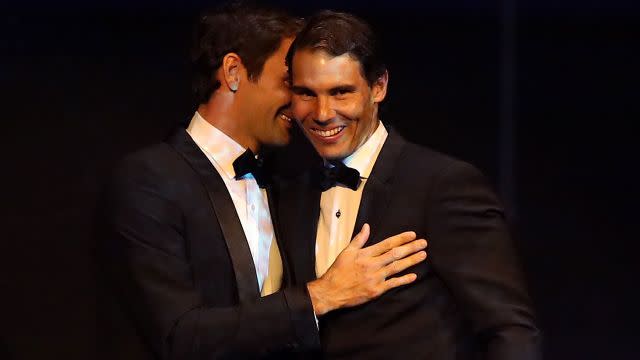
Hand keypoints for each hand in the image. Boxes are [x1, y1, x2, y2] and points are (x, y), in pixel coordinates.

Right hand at [307, 223, 426, 315]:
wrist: (331, 291)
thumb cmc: (338, 271)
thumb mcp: (346, 252)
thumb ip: (359, 240)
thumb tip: (366, 227)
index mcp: (365, 254)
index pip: (387, 244)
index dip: (401, 239)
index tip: (413, 235)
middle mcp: (372, 265)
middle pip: (395, 254)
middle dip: (411, 248)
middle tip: (424, 243)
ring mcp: (375, 278)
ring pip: (397, 267)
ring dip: (411, 261)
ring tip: (422, 255)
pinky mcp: (376, 290)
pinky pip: (393, 284)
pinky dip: (403, 280)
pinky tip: (413, 276)